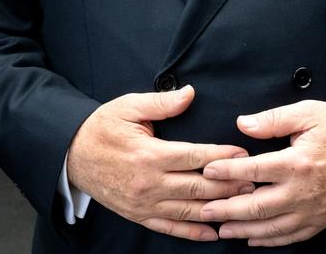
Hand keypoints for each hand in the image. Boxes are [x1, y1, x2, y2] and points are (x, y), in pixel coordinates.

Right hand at [64, 85, 251, 241]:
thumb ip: (161, 103)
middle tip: (254, 181)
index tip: (242, 154)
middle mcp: (149, 182)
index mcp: (149, 155)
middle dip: (229, 185)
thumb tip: (190, 93)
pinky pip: (171, 227)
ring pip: (189, 210)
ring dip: (218, 208)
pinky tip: (213, 232)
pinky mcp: (139, 215)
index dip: (221, 157)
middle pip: (198, 187)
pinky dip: (193, 232)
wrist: (71, 156)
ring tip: (242, 204)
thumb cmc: (101, 128)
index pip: (194, 157)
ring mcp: (144, 203)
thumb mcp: (127, 107)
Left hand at [196, 101, 325, 245]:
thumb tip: (242, 124)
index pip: (253, 171)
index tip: (207, 172)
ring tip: (222, 230)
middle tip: (204, 210)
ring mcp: (313, 210)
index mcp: (297, 163)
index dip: (227, 172)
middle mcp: (303, 192)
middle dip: (227, 210)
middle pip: (257, 206)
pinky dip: (271, 241)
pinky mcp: (322, 220)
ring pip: (272, 227)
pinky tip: (254, 240)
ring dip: (244, 230)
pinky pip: (292, 236)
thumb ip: (273, 119)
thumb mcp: (308, 113)